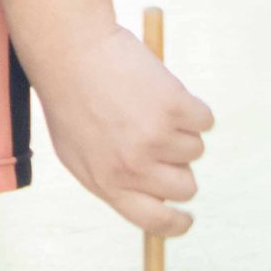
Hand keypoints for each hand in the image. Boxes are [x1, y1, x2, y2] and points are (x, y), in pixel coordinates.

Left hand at [35, 23, 213, 235]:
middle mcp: (131, 167)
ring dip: (177, 128)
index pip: (155, 222)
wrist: (67, 47)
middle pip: (186, 187)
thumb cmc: (69, 96)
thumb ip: (111, 178)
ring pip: (195, 149)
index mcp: (105, 181)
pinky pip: (204, 120)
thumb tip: (153, 201)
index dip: (177, 223)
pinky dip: (189, 105)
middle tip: (153, 135)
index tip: (186, 217)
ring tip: (141, 103)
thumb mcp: (75, 148)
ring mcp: (154, 138)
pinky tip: (156, 88)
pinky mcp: (174, 109)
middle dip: (178, 165)